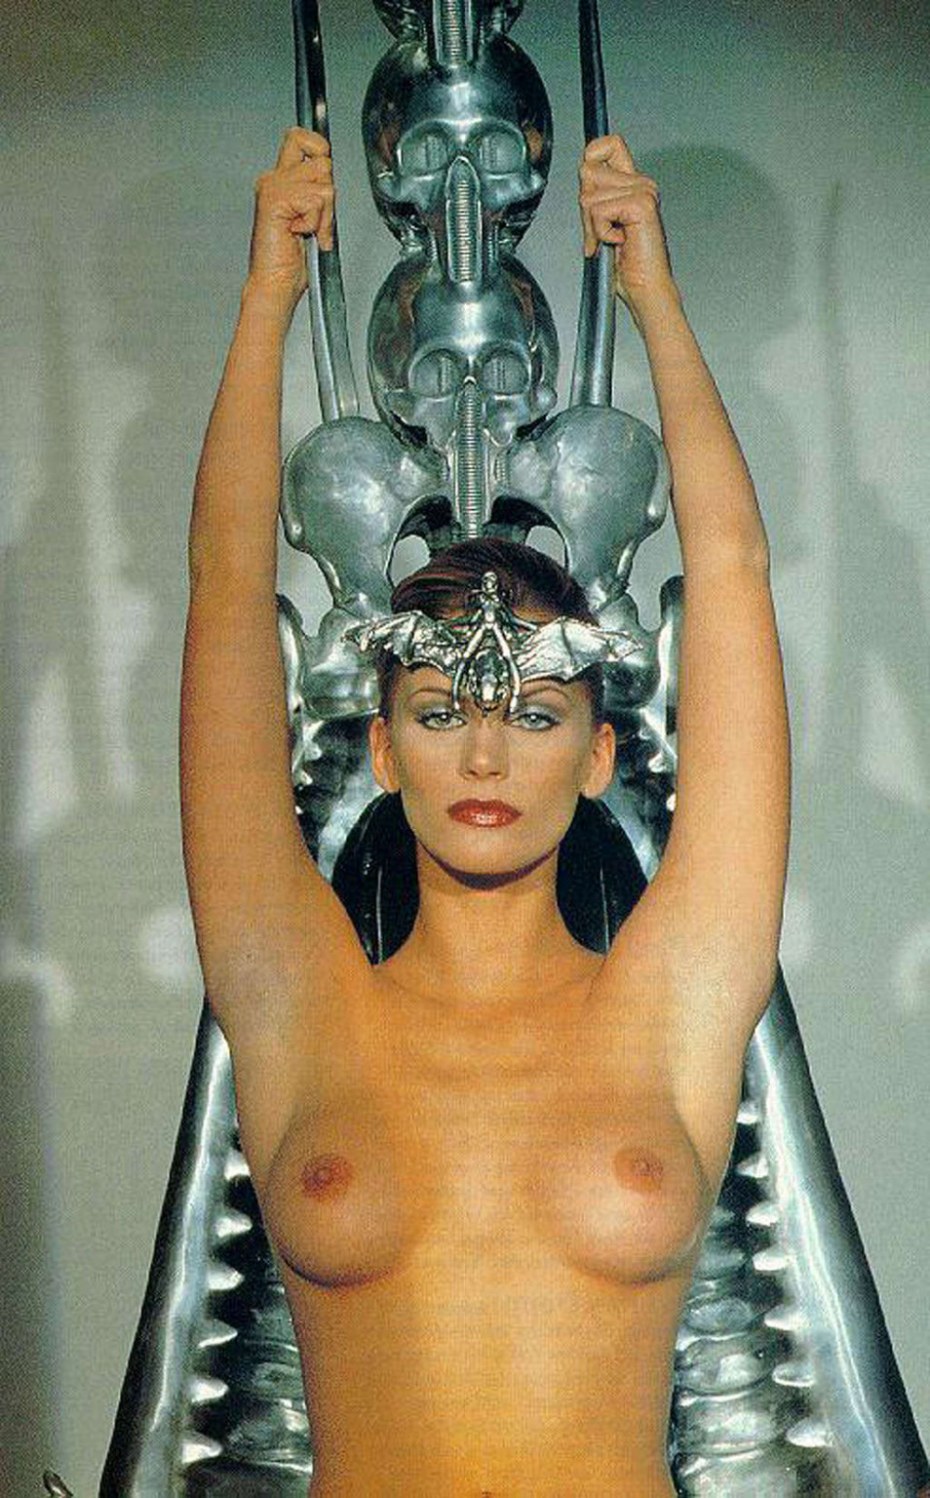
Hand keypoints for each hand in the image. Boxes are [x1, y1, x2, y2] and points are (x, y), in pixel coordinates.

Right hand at [246, 127, 334, 313]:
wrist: (274, 285)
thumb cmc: (289, 262)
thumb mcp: (312, 218)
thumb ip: (317, 191)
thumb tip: (330, 170)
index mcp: (279, 179)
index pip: (301, 136)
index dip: (319, 148)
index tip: (323, 179)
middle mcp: (273, 178)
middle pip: (321, 160)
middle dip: (329, 196)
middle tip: (315, 222)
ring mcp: (272, 186)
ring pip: (324, 182)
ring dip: (324, 214)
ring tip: (307, 231)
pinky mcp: (275, 199)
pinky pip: (317, 200)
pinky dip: (317, 223)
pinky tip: (300, 234)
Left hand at [579, 134, 676, 317]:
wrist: (646, 291)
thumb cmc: (628, 267)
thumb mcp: (602, 225)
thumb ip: (594, 198)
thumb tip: (582, 173)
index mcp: (633, 184)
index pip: (609, 143)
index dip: (591, 156)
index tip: (589, 187)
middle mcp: (641, 183)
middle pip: (588, 170)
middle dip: (585, 209)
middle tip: (600, 233)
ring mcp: (643, 191)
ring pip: (589, 194)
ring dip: (592, 225)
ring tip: (610, 241)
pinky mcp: (641, 205)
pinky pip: (598, 210)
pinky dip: (600, 232)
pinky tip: (618, 242)